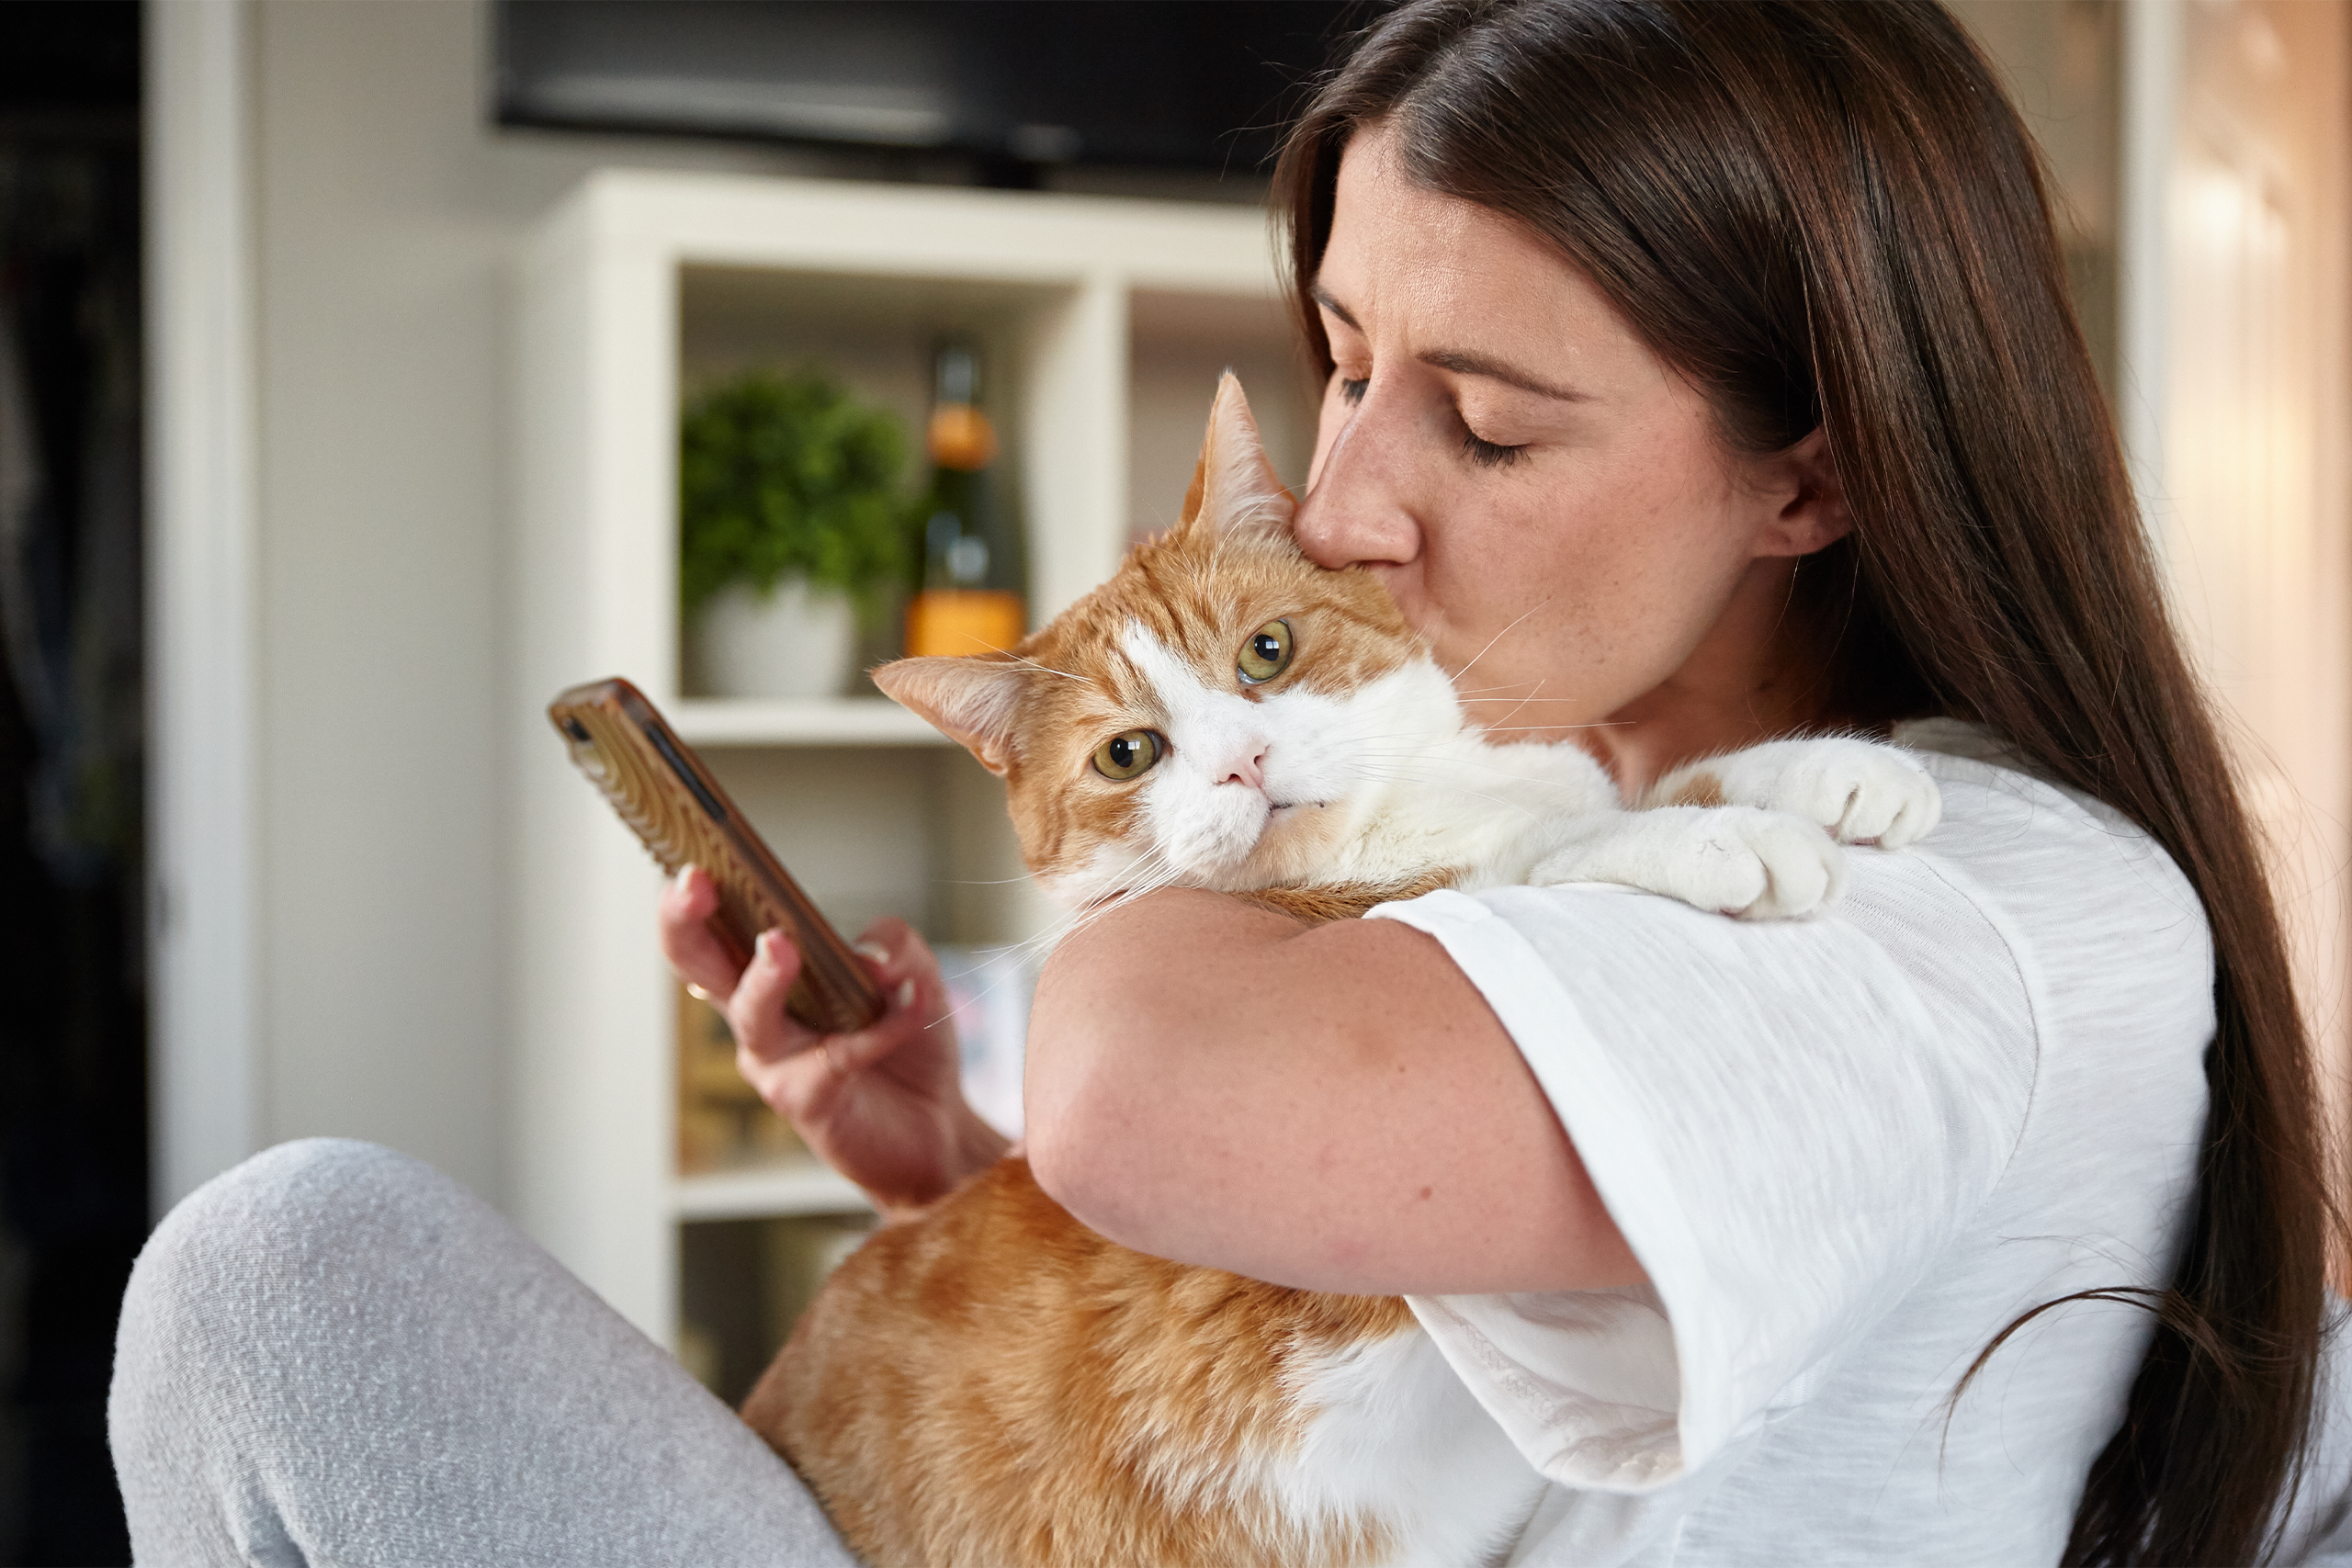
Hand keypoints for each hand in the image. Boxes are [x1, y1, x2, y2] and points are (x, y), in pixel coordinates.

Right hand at [659, 867, 1008, 1216]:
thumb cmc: (907, 1045)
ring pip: (752, 1014)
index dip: (691, 897)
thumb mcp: (915, 976)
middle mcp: (758, 1016)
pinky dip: (878, 1027)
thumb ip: (897, 946)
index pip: (716, 928)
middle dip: (686, 923)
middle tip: (692, 883)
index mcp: (769, 975)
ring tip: (779, 945)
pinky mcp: (805, 1099)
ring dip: (764, 977)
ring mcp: (775, 1060)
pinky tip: (912, 1005)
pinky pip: (837, 1053)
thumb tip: (871, 953)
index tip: (687, 856)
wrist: (936, 1125)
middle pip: (700, 965)